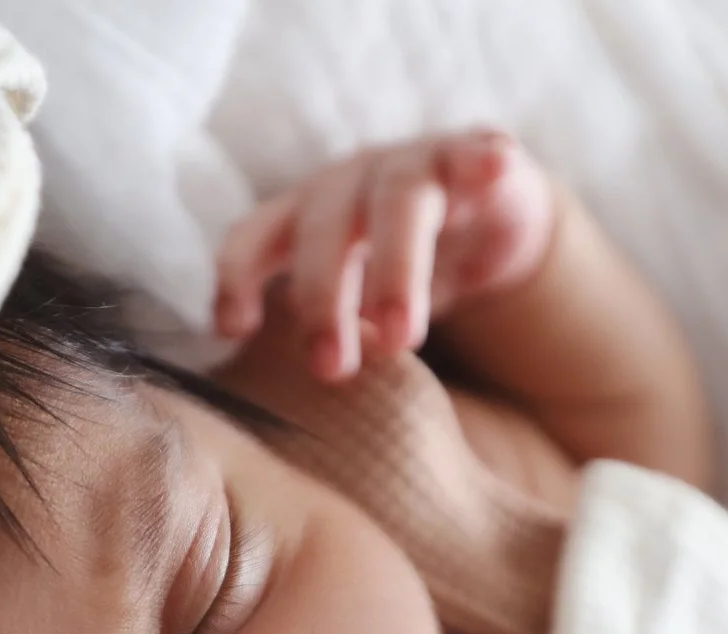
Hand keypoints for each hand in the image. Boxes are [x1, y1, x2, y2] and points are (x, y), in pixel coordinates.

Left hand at [211, 129, 558, 382]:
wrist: (480, 221)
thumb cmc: (397, 272)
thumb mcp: (353, 307)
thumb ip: (333, 337)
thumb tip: (319, 385)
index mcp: (306, 217)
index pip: (256, 236)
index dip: (239, 274)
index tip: (233, 329)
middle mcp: (351, 183)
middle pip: (324, 226)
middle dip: (321, 297)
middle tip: (330, 369)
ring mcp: (414, 165)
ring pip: (398, 201)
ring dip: (396, 268)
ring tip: (401, 337)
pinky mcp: (473, 157)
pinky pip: (477, 154)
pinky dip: (483, 158)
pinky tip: (494, 166)